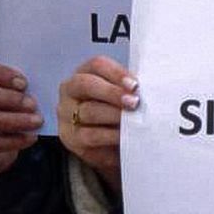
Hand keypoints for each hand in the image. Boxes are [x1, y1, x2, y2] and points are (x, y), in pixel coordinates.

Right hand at [58, 55, 138, 191]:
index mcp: (84, 73)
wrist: (107, 148)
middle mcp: (70, 91)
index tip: (135, 85)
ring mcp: (66, 114)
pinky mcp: (71, 137)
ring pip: (89, 110)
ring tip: (133, 119)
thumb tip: (147, 90)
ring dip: (114, 114)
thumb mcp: (120, 97)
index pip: (97, 65)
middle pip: (86, 84)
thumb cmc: (116, 115)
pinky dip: (110, 135)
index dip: (117, 73)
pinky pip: (91, 134)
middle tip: (134, 102)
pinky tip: (124, 135)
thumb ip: (128, 90)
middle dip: (112, 93)